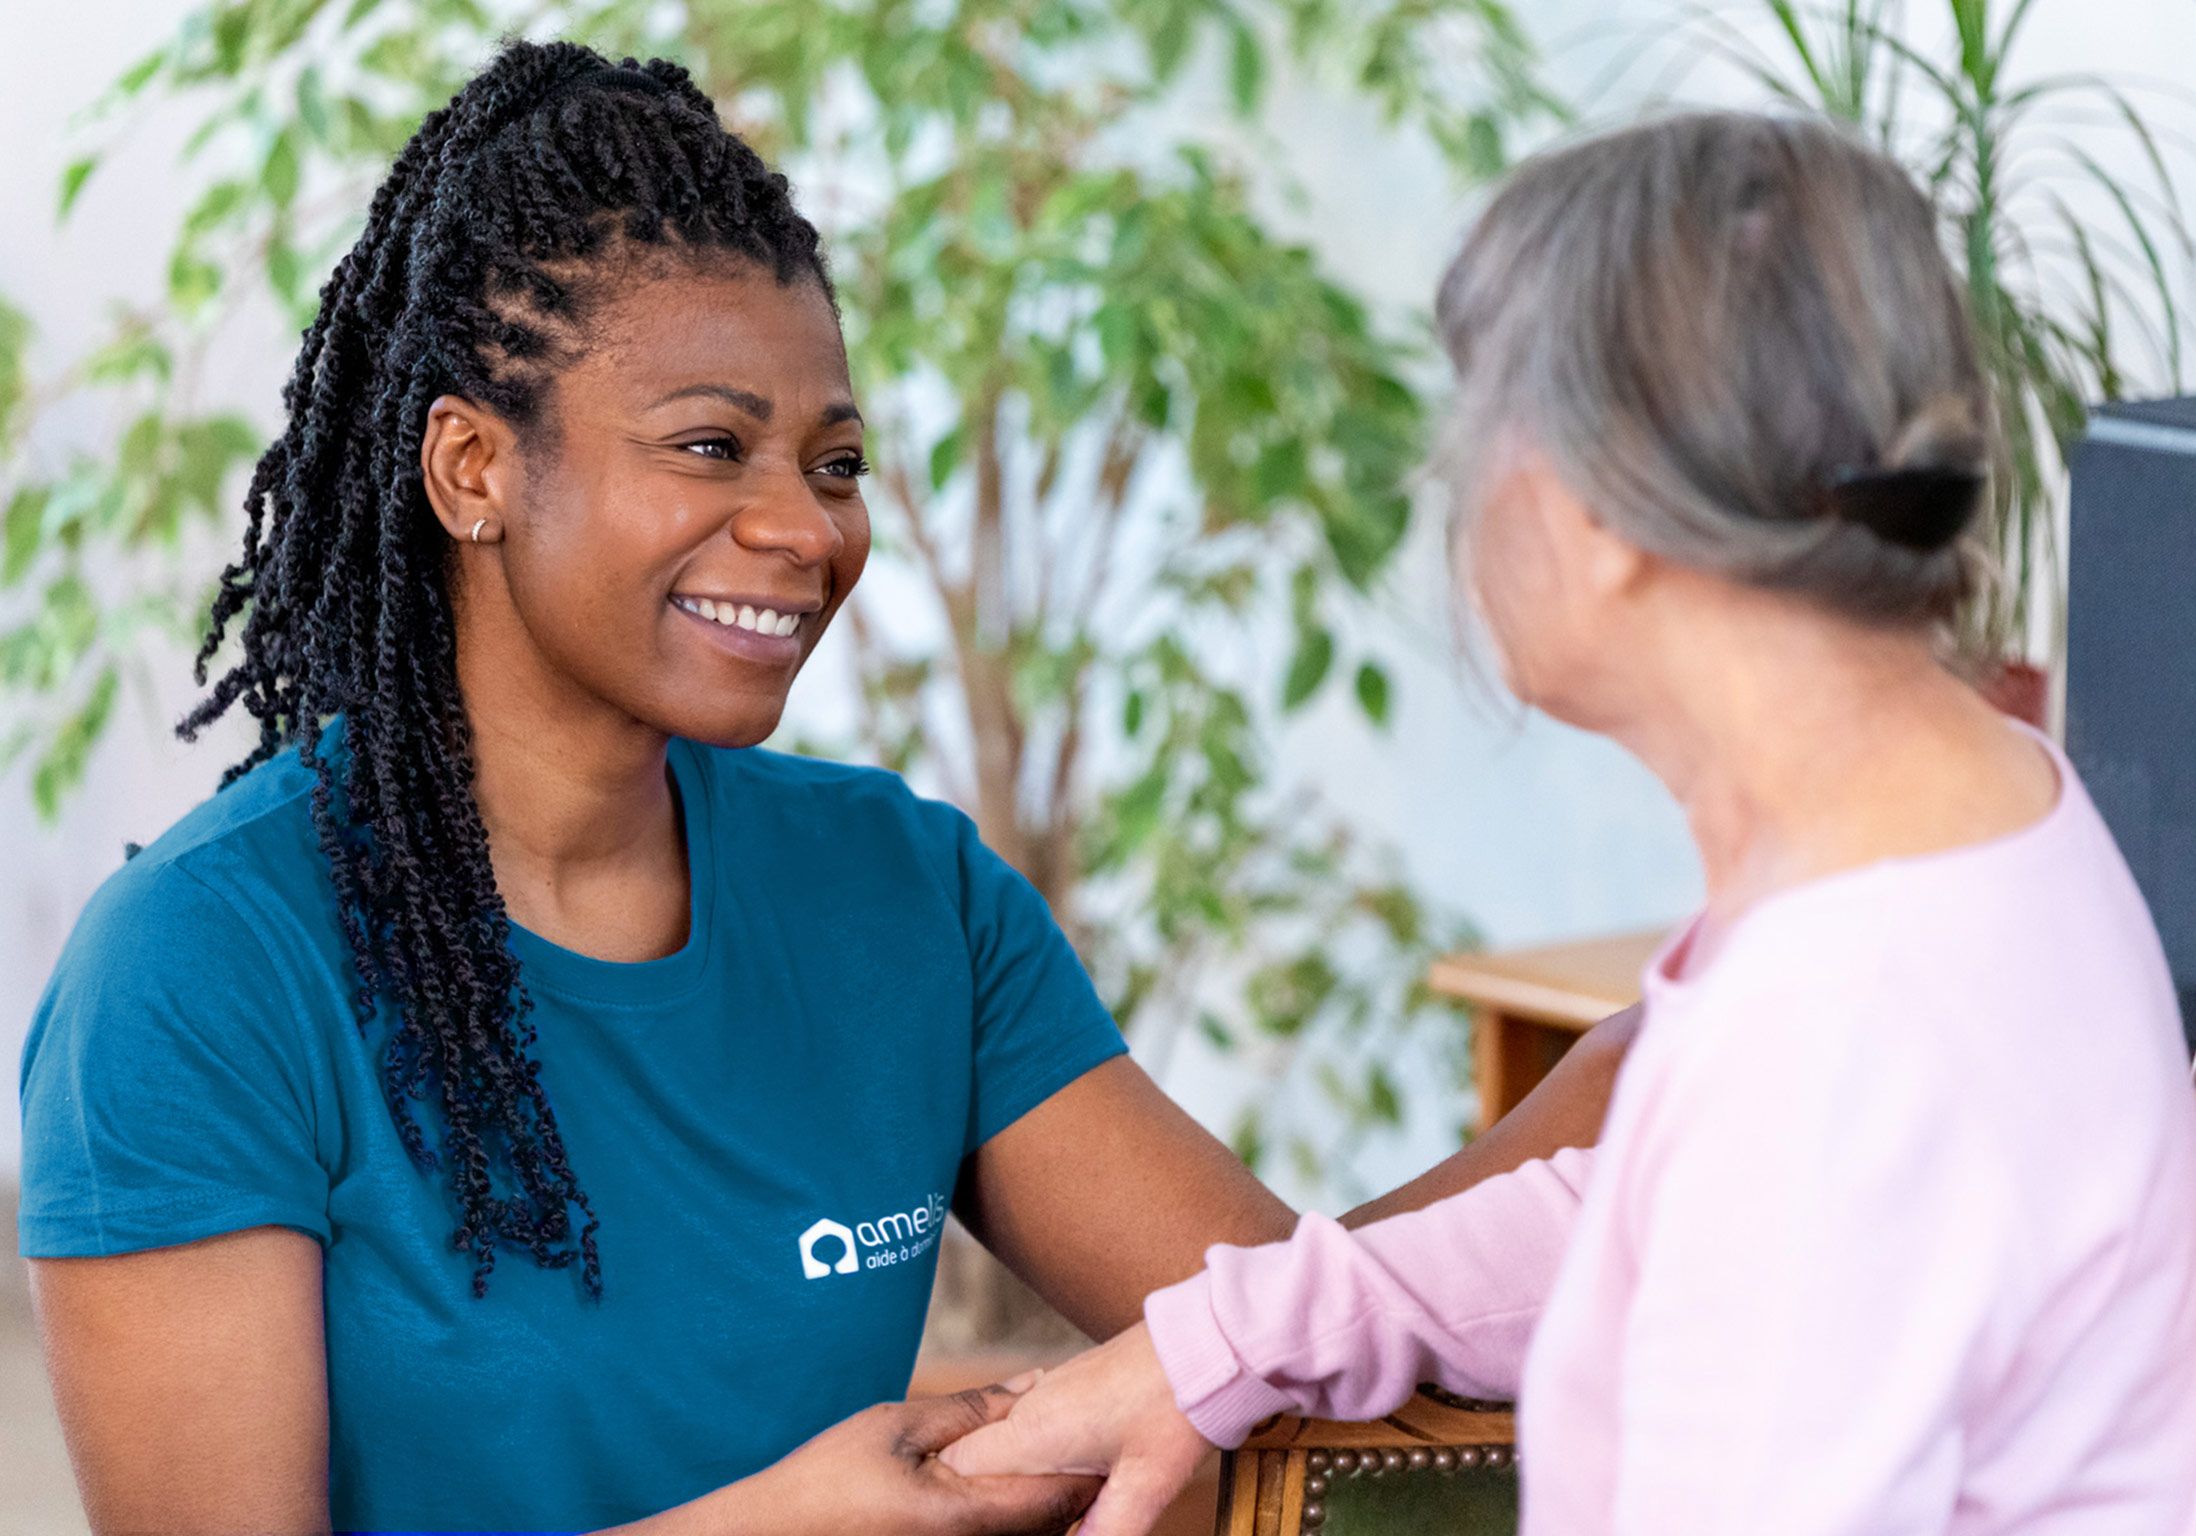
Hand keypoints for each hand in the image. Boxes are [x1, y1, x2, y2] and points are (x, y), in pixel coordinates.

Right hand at [738, 1384, 1101, 1535]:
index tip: (1102, 1425)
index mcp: (970, 1516)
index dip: (1092, 1462)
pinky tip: (999, 1484)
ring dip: (1046, 1499)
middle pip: (1055, 1523)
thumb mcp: (896, 1427)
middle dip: (1075, 1480)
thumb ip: (971, 1408)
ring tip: (1048, 1454)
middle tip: (1083, 1434)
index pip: (1062, 1497)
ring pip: (1031, 1534)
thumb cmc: (826, 1482)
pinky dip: (1013, 1513)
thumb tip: (1035, 1385)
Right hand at [940, 1324, 1212, 1535]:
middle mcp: (1031, 1407)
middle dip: (992, 1490)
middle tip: (1033, 1514)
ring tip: (1057, 1500)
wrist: (1207, 1342)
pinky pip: (1032, 1424)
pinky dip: (1039, 1452)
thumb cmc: (1175, 1407)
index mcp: (1034, 1431)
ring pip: (1006, 1439)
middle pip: (977, 1454)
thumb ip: (1107, 1531)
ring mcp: (1049, 1391)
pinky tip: (1074, 1471)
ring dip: (1017, 1473)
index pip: (961, 1465)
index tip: (994, 1519)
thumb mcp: (1144, 1486)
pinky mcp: (1071, 1385)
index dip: (967, 1497)